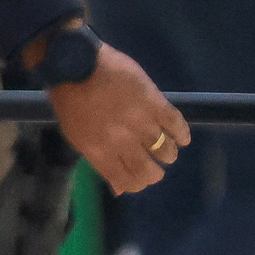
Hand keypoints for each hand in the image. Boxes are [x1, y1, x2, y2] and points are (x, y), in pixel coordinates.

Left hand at [40, 41, 191, 193]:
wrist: (75, 64)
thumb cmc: (72, 102)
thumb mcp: (78, 137)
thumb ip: (100, 163)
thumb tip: (118, 190)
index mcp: (100, 153)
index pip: (127, 181)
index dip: (138, 184)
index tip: (140, 178)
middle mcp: (122, 142)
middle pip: (149, 170)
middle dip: (154, 173)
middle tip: (156, 165)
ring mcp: (139, 122)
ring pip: (165, 150)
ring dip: (168, 153)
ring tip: (166, 150)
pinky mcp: (153, 102)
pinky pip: (175, 123)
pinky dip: (182, 133)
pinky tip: (183, 137)